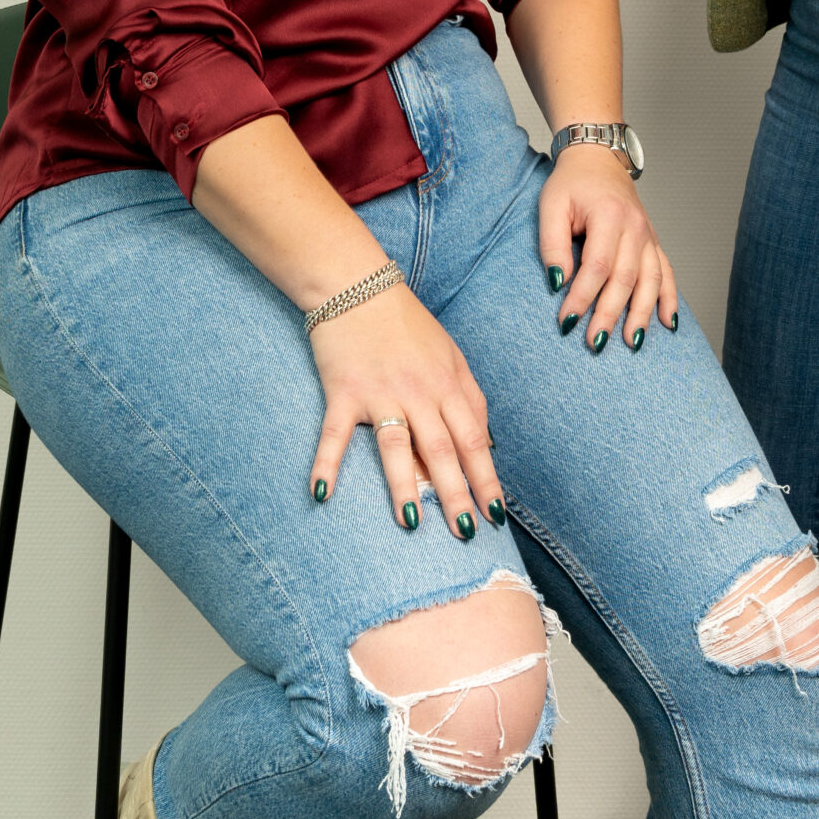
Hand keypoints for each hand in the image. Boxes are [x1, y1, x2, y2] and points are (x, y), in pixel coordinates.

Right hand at [309, 280, 503, 535]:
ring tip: (413, 525)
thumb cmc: (407, 324)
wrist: (358, 285)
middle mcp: (418, 391)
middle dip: (456, 494)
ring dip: (405, 487)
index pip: (473, 439)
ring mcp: (380, 392)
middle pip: (443, 449)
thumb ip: (468, 397)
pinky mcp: (343, 391)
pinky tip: (322, 494)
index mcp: (448, 383)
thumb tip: (486, 444)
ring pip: (397, 446)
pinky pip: (334, 433)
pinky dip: (327, 463)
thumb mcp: (450, 354)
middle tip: (465, 533)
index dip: (486, 477)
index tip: (495, 512)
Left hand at [540, 147, 678, 347]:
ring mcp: (648, 235)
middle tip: (593, 343)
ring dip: (641, 315)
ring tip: (630, 344)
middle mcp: (634, 227)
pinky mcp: (653, 241)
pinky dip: (669, 299)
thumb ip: (553, 244)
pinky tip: (667, 323)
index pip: (597, 266)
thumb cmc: (571, 183)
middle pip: (625, 279)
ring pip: (651, 281)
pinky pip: (667, 273)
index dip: (582, 297)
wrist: (597, 158)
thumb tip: (558, 282)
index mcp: (609, 215)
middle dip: (609, 315)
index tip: (566, 321)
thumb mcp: (551, 206)